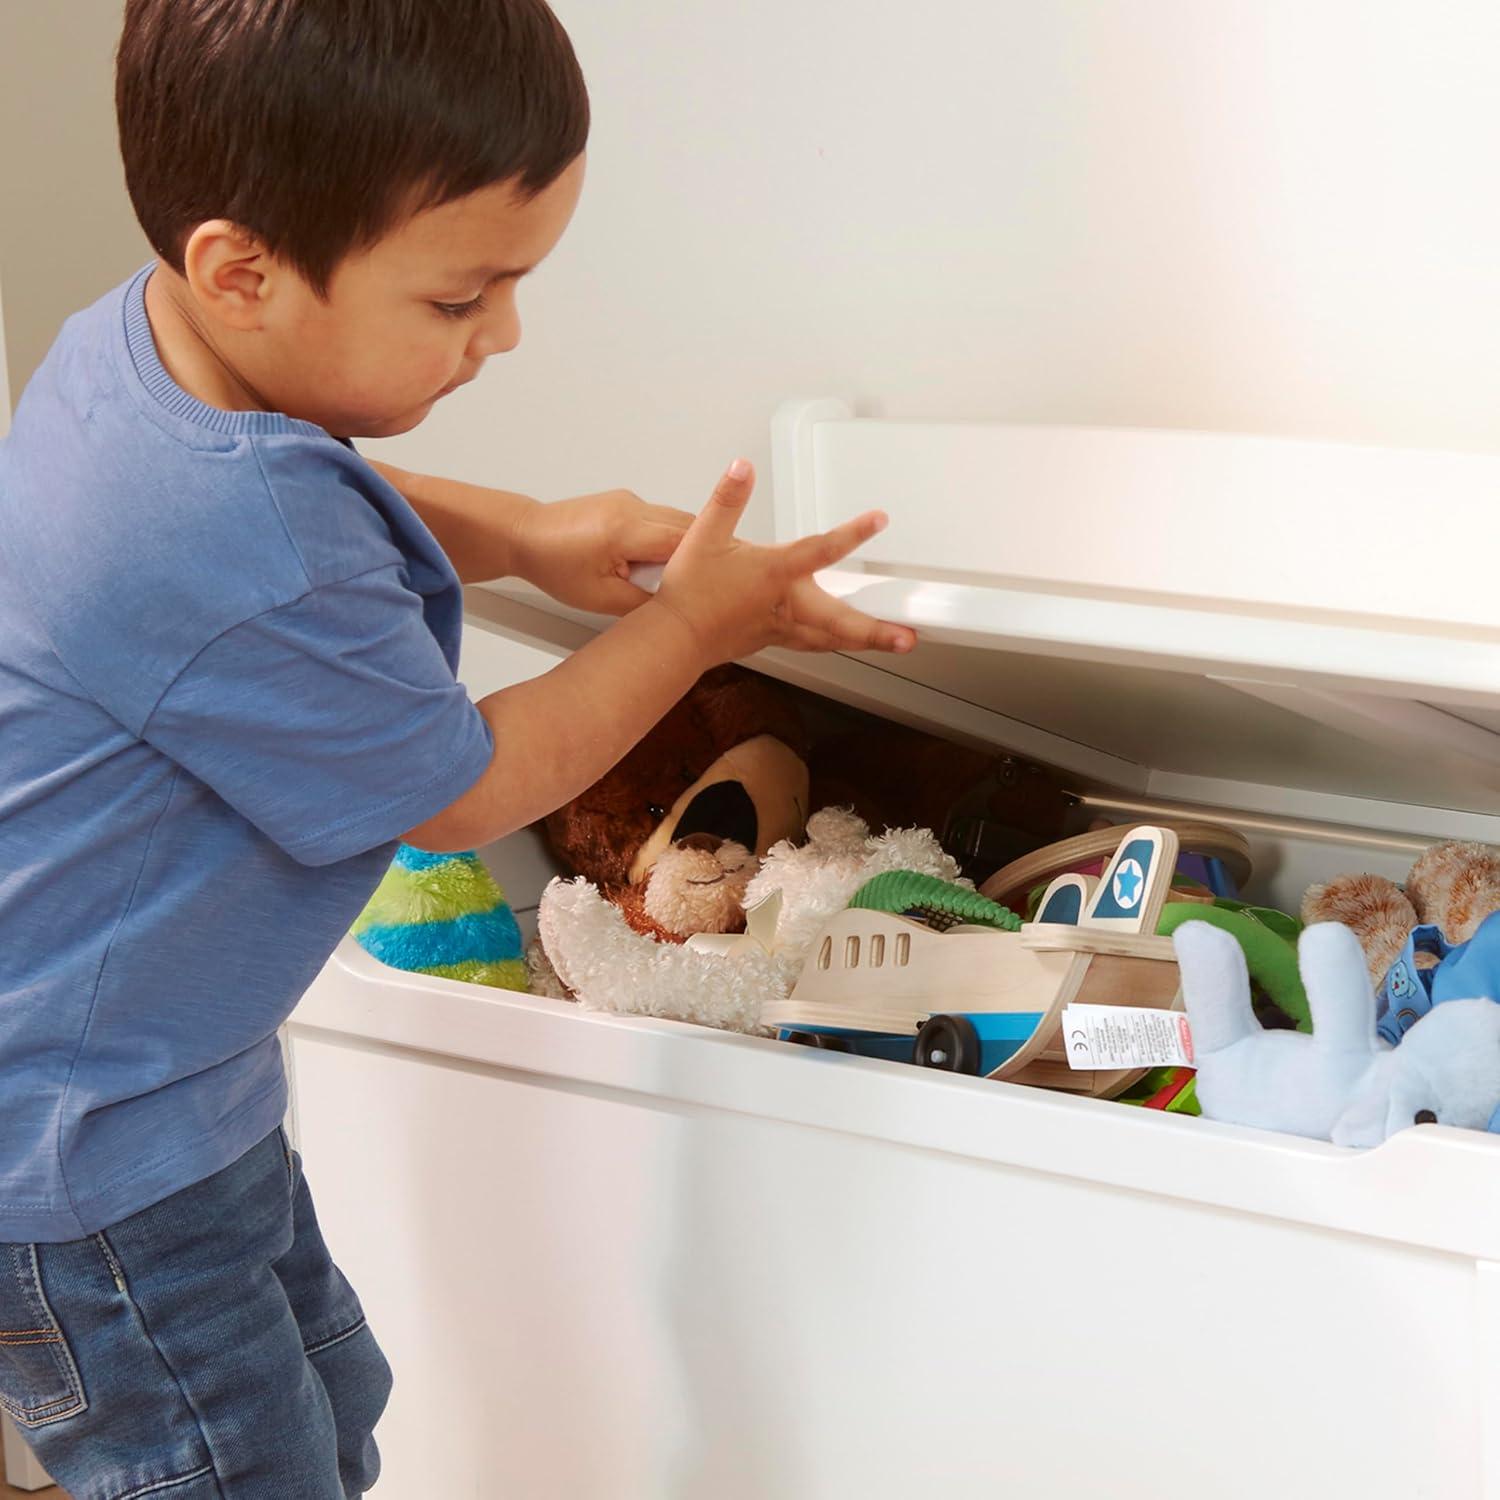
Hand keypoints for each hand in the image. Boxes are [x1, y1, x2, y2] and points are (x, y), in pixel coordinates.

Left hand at [510, 489, 694, 614]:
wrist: (527, 536)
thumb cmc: (552, 563)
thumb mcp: (600, 598)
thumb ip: (643, 603)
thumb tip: (673, 606)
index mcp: (624, 530)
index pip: (684, 540)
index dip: (704, 561)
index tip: (714, 580)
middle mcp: (630, 507)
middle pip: (688, 526)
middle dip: (697, 554)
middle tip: (695, 582)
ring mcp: (629, 500)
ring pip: (676, 520)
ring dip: (680, 547)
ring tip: (662, 573)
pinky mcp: (626, 501)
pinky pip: (659, 518)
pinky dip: (663, 539)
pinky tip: (648, 560)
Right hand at [650, 458, 915, 663]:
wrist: (673, 638)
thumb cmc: (689, 593)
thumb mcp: (704, 535)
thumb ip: (727, 499)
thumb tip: (742, 468)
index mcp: (774, 574)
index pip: (821, 550)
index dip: (853, 534)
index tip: (879, 521)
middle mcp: (785, 605)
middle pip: (841, 621)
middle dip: (877, 630)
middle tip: (907, 637)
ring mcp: (783, 629)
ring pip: (832, 639)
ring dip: (866, 642)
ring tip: (894, 642)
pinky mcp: (775, 641)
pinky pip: (815, 644)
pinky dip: (836, 642)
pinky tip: (845, 641)